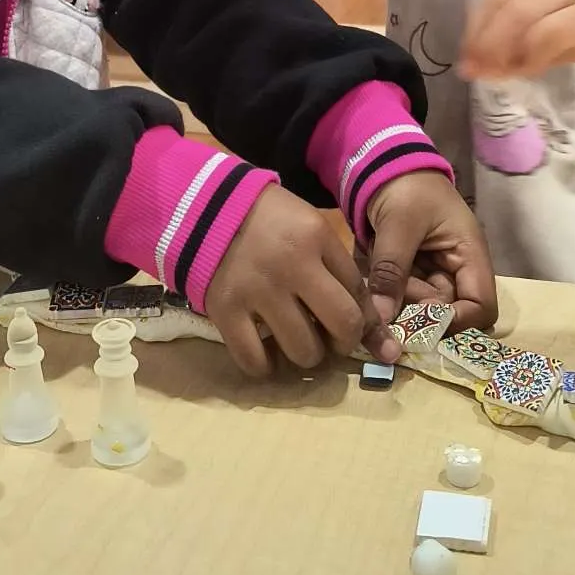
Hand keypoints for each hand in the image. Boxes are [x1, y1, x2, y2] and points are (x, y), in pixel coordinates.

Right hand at [204, 186, 379, 378]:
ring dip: (307, 355)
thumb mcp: (311, 226)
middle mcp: (292, 266)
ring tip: (298, 343)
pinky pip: (254, 360)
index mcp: (316, 238)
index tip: (357, 328)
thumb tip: (370, 320)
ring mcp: (257, 290)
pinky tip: (267, 355)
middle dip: (344, 342)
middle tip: (332, 340)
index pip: (359, 292)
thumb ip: (338, 267)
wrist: (205, 207)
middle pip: (342, 325)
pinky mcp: (226, 310)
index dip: (365, 317)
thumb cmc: (267, 218)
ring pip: (303, 350)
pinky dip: (265, 367)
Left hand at [362, 170, 496, 359]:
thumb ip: (391, 271)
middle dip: (416, 310)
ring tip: (376, 273)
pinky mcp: (411, 272)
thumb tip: (381, 320)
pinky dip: (384, 289)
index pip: (481, 307)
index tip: (421, 325)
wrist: (383, 163)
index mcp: (469, 254)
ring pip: (419, 307)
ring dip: (396, 298)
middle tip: (387, 294)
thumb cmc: (405, 186)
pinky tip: (370, 269)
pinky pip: (400, 294)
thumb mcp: (398, 225)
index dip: (458, 323)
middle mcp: (456, 269)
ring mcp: (433, 272)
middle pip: (447, 312)